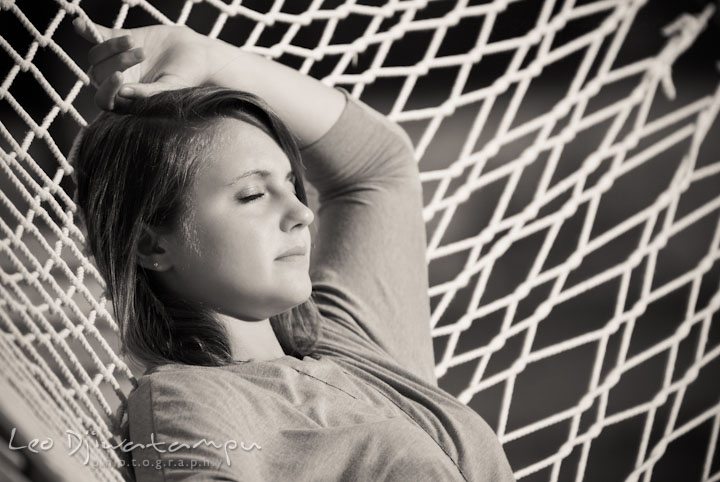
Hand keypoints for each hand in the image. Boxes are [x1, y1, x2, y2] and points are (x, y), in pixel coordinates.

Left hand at [73, 18, 213, 109]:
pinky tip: (79, 24)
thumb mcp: (171, 87)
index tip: (120, 76)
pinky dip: (87, 30)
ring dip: (114, 46)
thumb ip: (148, 92)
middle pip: (99, 73)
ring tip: (137, 43)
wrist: (197, 53)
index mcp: (129, 99)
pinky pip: (96, 35)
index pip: (104, 100)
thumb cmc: (188, 76)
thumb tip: (123, 93)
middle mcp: (119, 81)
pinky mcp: (119, 40)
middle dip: (119, 62)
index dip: (106, 89)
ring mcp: (116, 60)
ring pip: (96, 55)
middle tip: (143, 54)